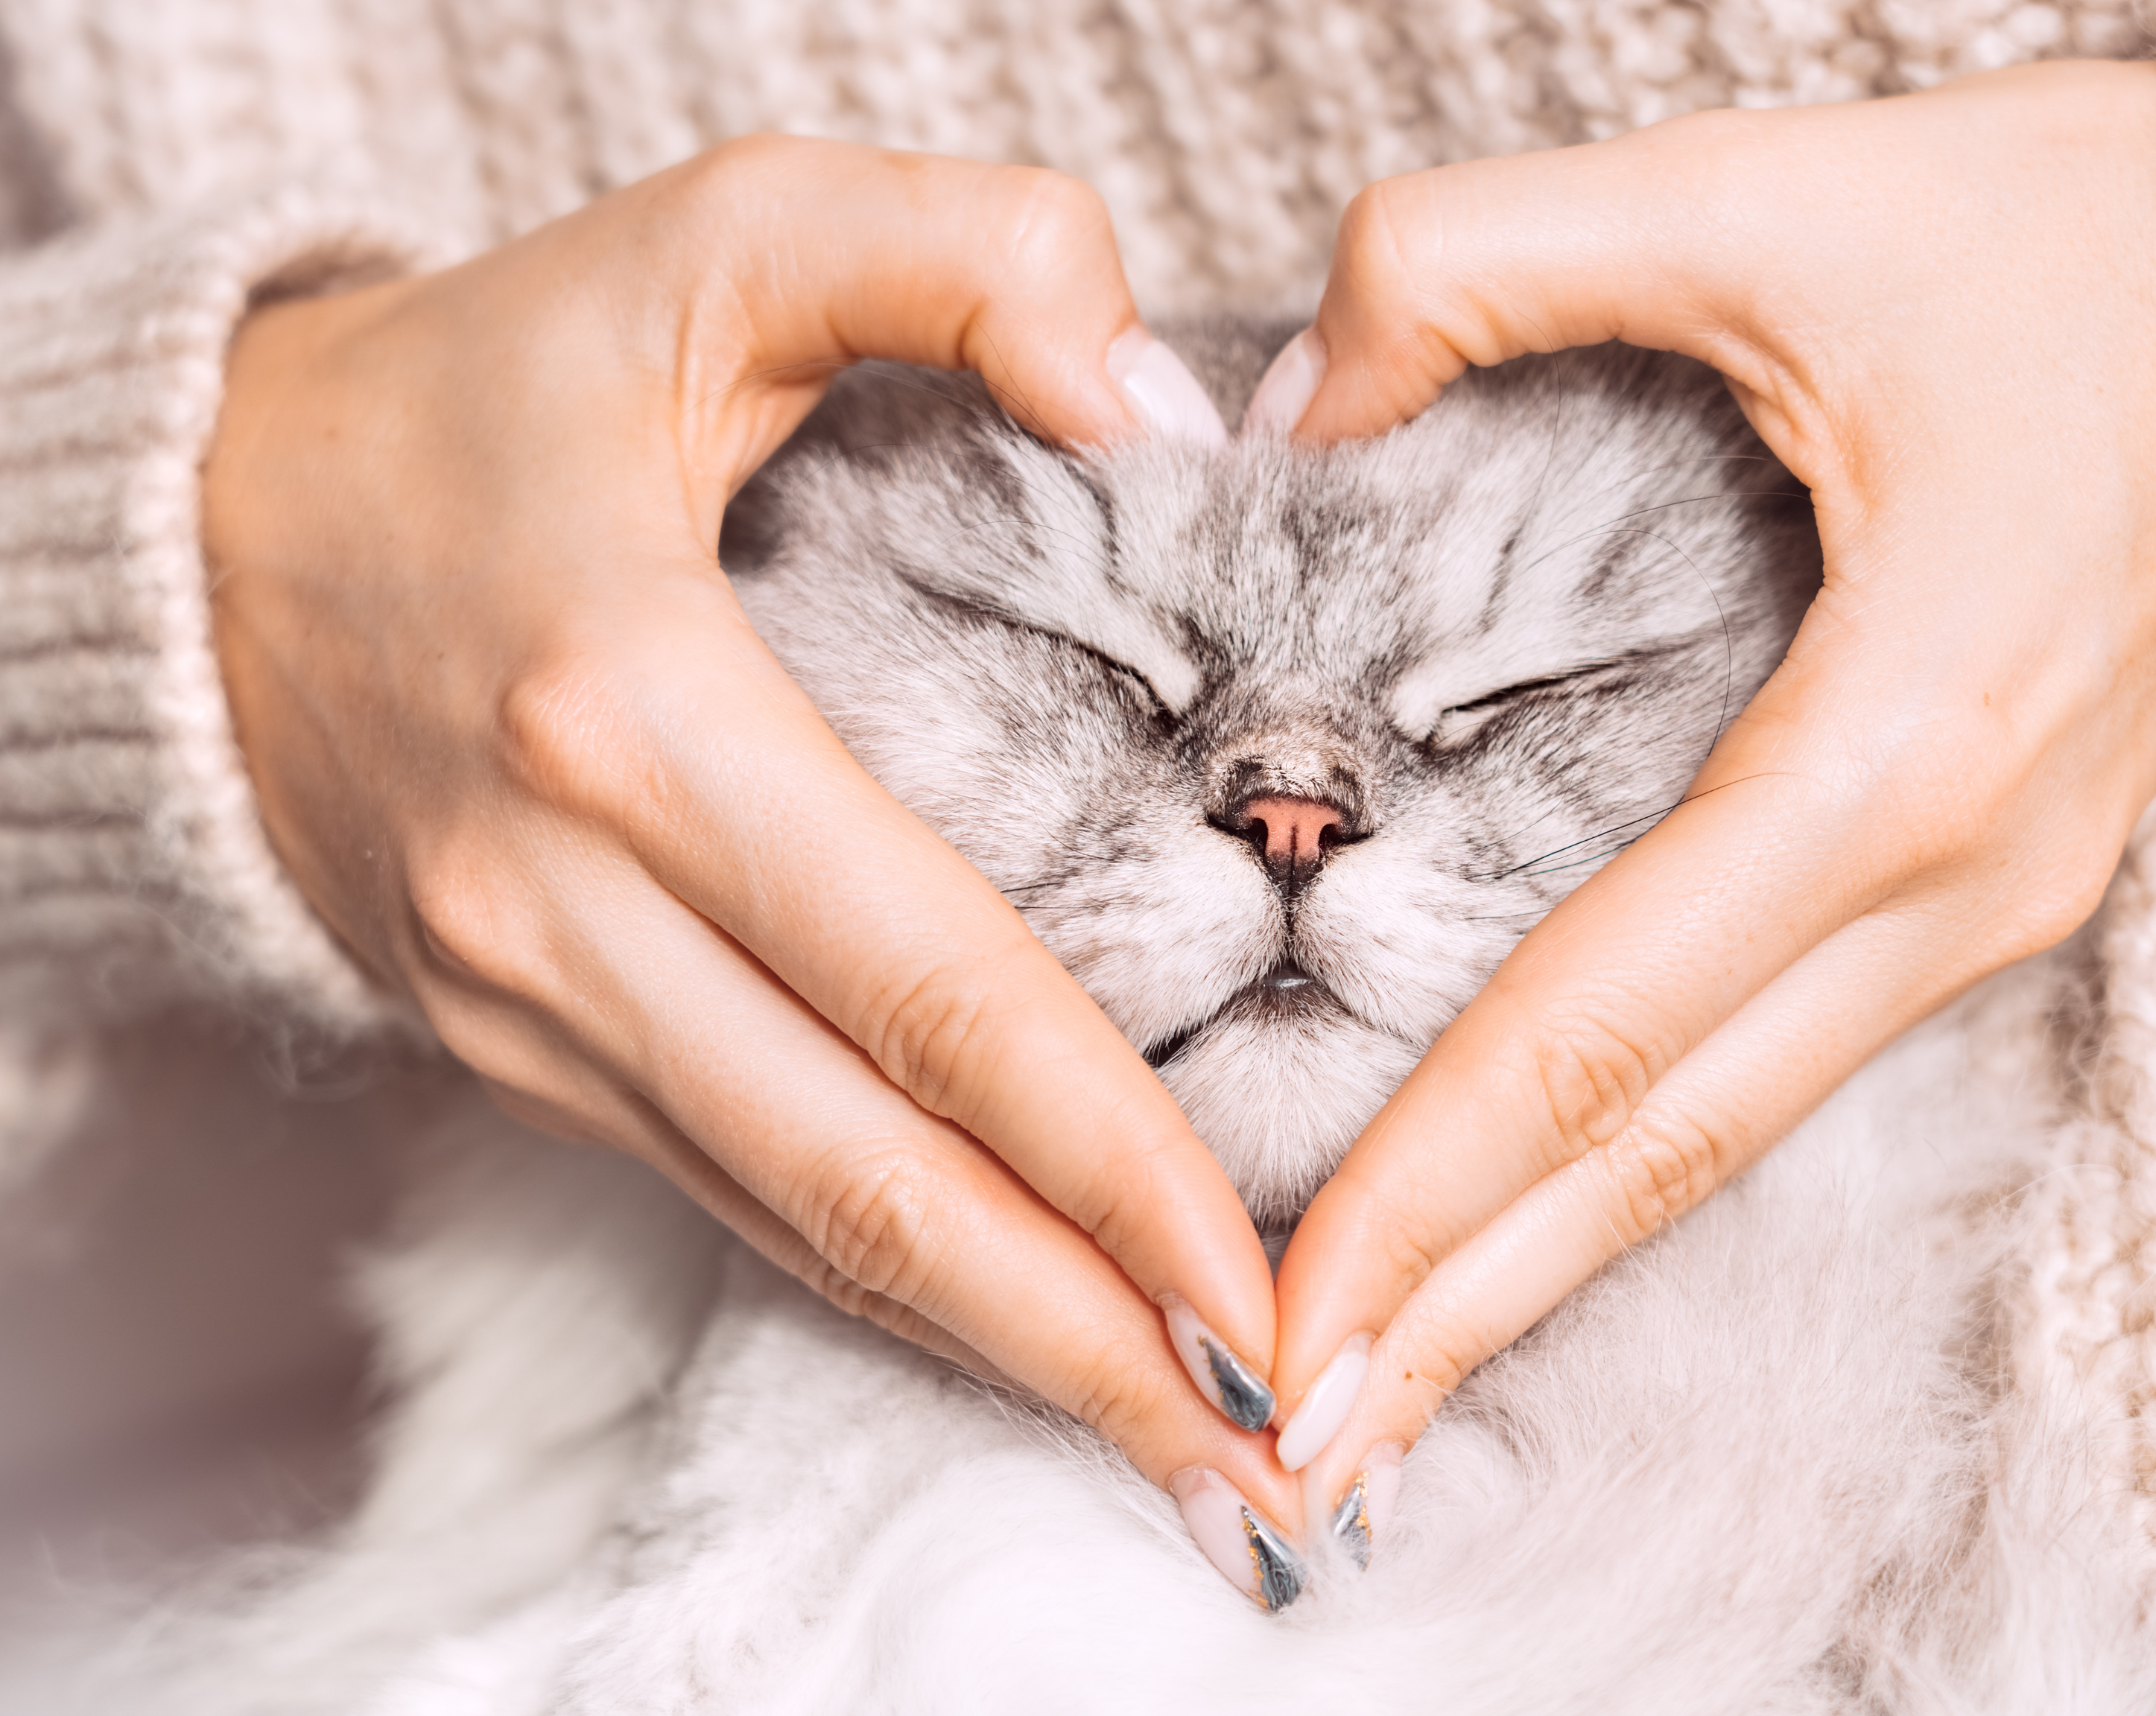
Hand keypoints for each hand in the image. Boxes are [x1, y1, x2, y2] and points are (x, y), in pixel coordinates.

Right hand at [203, 139, 1304, 1549]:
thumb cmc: (489, 387)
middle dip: (1077, 1336)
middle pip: (863, 1173)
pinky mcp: (519, 1046)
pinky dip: (884, 1282)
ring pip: (796, 1221)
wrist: (200, 528)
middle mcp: (564, 902)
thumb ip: (963, 251)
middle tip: (1266, 1462)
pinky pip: (734, 1191)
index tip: (1255, 1280)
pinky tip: (1017, 1334)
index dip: (1100, 1154)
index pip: (922, 982)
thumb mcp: (715, 234)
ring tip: (1183, 1450)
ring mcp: (527, 1002)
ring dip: (995, 1350)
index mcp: (632, 710)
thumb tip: (1159, 402)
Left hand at [1244, 62, 2155, 1525]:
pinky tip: (1531, 1222)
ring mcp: (1994, 903)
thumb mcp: (1756, 191)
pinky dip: (1635, 1166)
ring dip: (1545, 1270)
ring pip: (1725, 1136)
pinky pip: (1776, 1063)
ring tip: (1378, 1390)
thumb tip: (1280, 409)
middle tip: (1288, 1469)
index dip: (1428, 1189)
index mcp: (1904, 746)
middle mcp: (1960, 878)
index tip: (1278, 1324)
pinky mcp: (1985, 884)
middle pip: (1665, 1152)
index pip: (1604, 1025)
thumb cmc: (2071, 234)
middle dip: (1466, 1315)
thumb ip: (1470, 266)